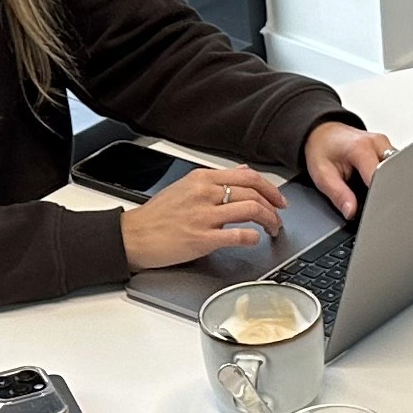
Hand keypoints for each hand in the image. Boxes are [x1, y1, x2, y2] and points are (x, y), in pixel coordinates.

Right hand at [118, 164, 286, 271]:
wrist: (133, 236)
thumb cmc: (157, 215)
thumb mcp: (186, 186)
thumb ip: (215, 180)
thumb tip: (242, 172)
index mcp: (202, 179)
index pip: (247, 176)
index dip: (270, 188)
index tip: (278, 199)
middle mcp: (204, 193)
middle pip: (254, 193)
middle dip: (274, 206)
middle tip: (279, 217)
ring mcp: (203, 216)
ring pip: (252, 210)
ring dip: (270, 221)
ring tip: (272, 230)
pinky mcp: (201, 238)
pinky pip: (238, 235)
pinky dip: (253, 238)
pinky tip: (254, 240)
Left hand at [302, 120, 393, 217]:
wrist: (323, 133)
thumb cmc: (321, 149)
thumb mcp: (322, 175)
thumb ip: (339, 195)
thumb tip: (352, 212)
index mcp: (360, 147)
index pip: (380, 176)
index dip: (377, 195)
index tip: (371, 207)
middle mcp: (377, 143)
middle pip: (392, 174)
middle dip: (382, 190)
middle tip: (364, 196)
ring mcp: (385, 144)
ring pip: (395, 171)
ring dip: (384, 183)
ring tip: (364, 184)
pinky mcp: (388, 148)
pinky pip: (393, 167)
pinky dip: (385, 177)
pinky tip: (372, 179)